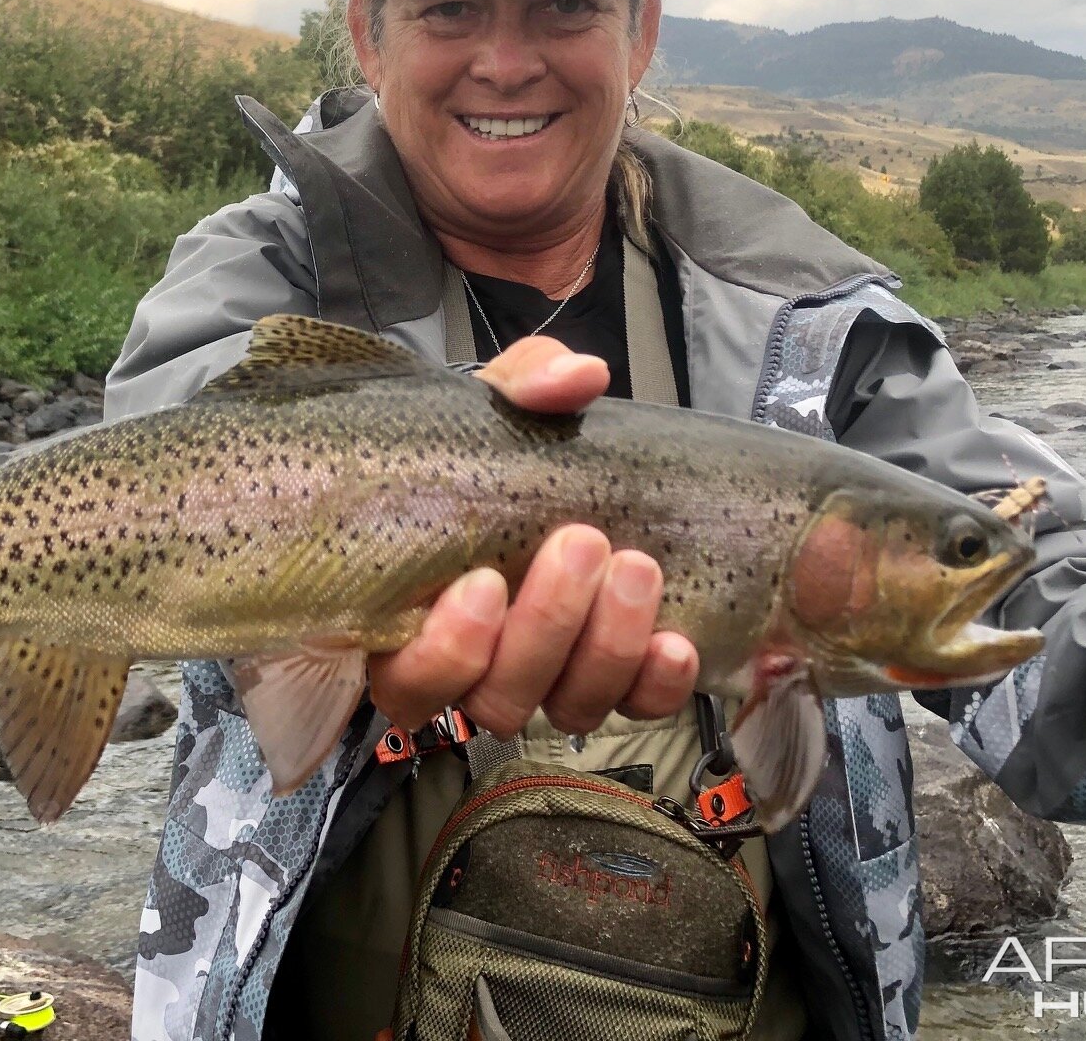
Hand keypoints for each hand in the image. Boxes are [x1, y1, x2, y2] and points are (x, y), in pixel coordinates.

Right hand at [366, 336, 699, 736]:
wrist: (570, 468)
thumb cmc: (507, 449)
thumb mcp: (502, 405)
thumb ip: (527, 381)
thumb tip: (576, 378)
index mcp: (422, 618)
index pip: (410, 681)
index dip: (446, 654)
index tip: (484, 583)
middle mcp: (482, 668)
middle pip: (498, 698)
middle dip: (546, 626)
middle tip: (579, 543)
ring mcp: (552, 681)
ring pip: (567, 708)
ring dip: (604, 648)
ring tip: (635, 569)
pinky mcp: (619, 684)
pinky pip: (637, 708)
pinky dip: (657, 682)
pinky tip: (675, 641)